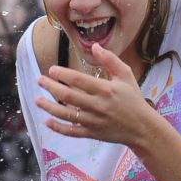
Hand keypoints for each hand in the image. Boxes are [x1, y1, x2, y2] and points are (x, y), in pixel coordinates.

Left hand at [37, 42, 155, 147]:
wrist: (142, 128)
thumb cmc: (133, 99)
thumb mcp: (126, 75)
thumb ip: (110, 60)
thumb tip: (95, 46)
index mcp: (105, 90)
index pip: (78, 80)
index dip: (62, 74)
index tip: (52, 70)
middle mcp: (97, 106)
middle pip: (68, 96)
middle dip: (51, 87)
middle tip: (40, 80)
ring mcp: (93, 121)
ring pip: (66, 114)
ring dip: (49, 107)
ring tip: (37, 100)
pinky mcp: (92, 134)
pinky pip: (71, 131)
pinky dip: (58, 128)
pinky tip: (47, 122)